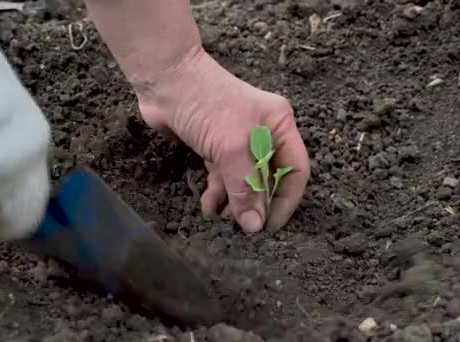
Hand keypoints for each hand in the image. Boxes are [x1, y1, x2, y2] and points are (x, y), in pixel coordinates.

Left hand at [134, 47, 309, 232]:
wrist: (164, 80)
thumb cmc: (206, 105)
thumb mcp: (232, 148)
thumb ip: (246, 188)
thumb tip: (255, 225)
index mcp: (279, 126)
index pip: (295, 170)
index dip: (286, 201)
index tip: (270, 227)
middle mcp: (264, 134)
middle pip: (269, 179)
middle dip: (255, 204)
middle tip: (242, 227)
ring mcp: (238, 142)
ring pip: (244, 182)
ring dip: (234, 203)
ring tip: (222, 219)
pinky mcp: (215, 148)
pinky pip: (223, 178)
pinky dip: (217, 194)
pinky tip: (208, 206)